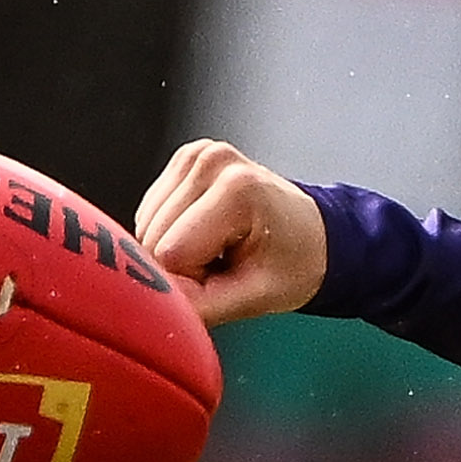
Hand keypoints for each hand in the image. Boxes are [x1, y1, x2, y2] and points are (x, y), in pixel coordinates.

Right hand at [135, 140, 328, 323]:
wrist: (314, 235)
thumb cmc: (294, 264)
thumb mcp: (256, 297)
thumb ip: (202, 306)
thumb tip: (152, 307)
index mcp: (236, 189)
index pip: (171, 254)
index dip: (191, 282)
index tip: (225, 281)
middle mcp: (211, 160)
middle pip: (153, 237)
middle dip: (182, 266)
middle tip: (225, 267)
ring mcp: (195, 154)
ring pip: (146, 225)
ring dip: (174, 250)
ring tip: (219, 250)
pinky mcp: (183, 159)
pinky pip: (150, 213)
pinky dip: (171, 233)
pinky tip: (206, 234)